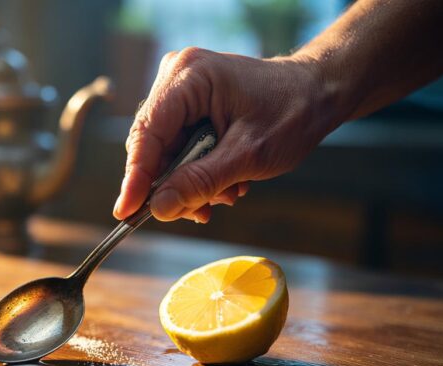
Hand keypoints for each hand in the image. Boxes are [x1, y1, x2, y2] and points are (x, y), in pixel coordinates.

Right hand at [113, 48, 339, 222]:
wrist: (317, 94)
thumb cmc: (292, 112)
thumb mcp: (249, 155)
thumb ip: (200, 182)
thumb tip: (158, 209)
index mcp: (189, 77)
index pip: (147, 133)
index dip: (135, 177)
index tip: (125, 212)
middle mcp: (177, 77)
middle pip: (152, 145)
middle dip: (173, 184)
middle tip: (200, 211)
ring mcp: (180, 90)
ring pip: (165, 152)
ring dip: (190, 182)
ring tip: (225, 194)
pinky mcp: (188, 104)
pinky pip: (177, 147)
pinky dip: (197, 171)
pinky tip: (224, 182)